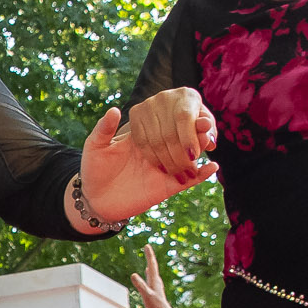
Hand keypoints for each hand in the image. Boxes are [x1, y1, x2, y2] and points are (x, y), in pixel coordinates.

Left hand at [79, 106, 213, 224]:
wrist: (95, 199)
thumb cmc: (94, 169)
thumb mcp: (96, 146)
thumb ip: (104, 129)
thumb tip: (113, 109)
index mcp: (144, 135)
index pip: (166, 122)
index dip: (178, 116)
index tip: (189, 108)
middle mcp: (159, 149)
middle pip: (182, 137)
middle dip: (195, 131)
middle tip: (206, 124)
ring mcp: (166, 167)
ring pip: (189, 156)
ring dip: (201, 149)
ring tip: (210, 142)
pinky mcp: (168, 187)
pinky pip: (190, 180)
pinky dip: (203, 174)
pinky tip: (213, 168)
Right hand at [122, 88, 216, 184]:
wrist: (168, 113)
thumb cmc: (192, 122)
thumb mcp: (203, 126)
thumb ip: (208, 134)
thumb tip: (209, 141)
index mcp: (186, 96)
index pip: (184, 118)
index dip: (189, 138)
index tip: (194, 157)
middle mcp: (165, 97)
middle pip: (169, 132)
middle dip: (180, 157)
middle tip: (188, 173)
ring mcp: (148, 104)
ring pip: (155, 140)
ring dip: (168, 162)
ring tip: (179, 174)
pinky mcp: (135, 113)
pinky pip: (142, 142)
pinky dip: (153, 158)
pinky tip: (163, 168)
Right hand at [126, 246, 172, 307]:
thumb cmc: (155, 306)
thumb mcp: (146, 295)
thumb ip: (140, 285)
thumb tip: (133, 275)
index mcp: (154, 280)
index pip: (152, 264)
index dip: (149, 255)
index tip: (147, 245)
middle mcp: (156, 281)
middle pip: (153, 265)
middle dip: (149, 256)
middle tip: (147, 247)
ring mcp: (156, 285)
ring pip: (152, 271)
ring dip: (150, 263)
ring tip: (148, 258)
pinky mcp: (154, 289)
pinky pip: (151, 277)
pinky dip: (149, 271)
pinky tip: (147, 272)